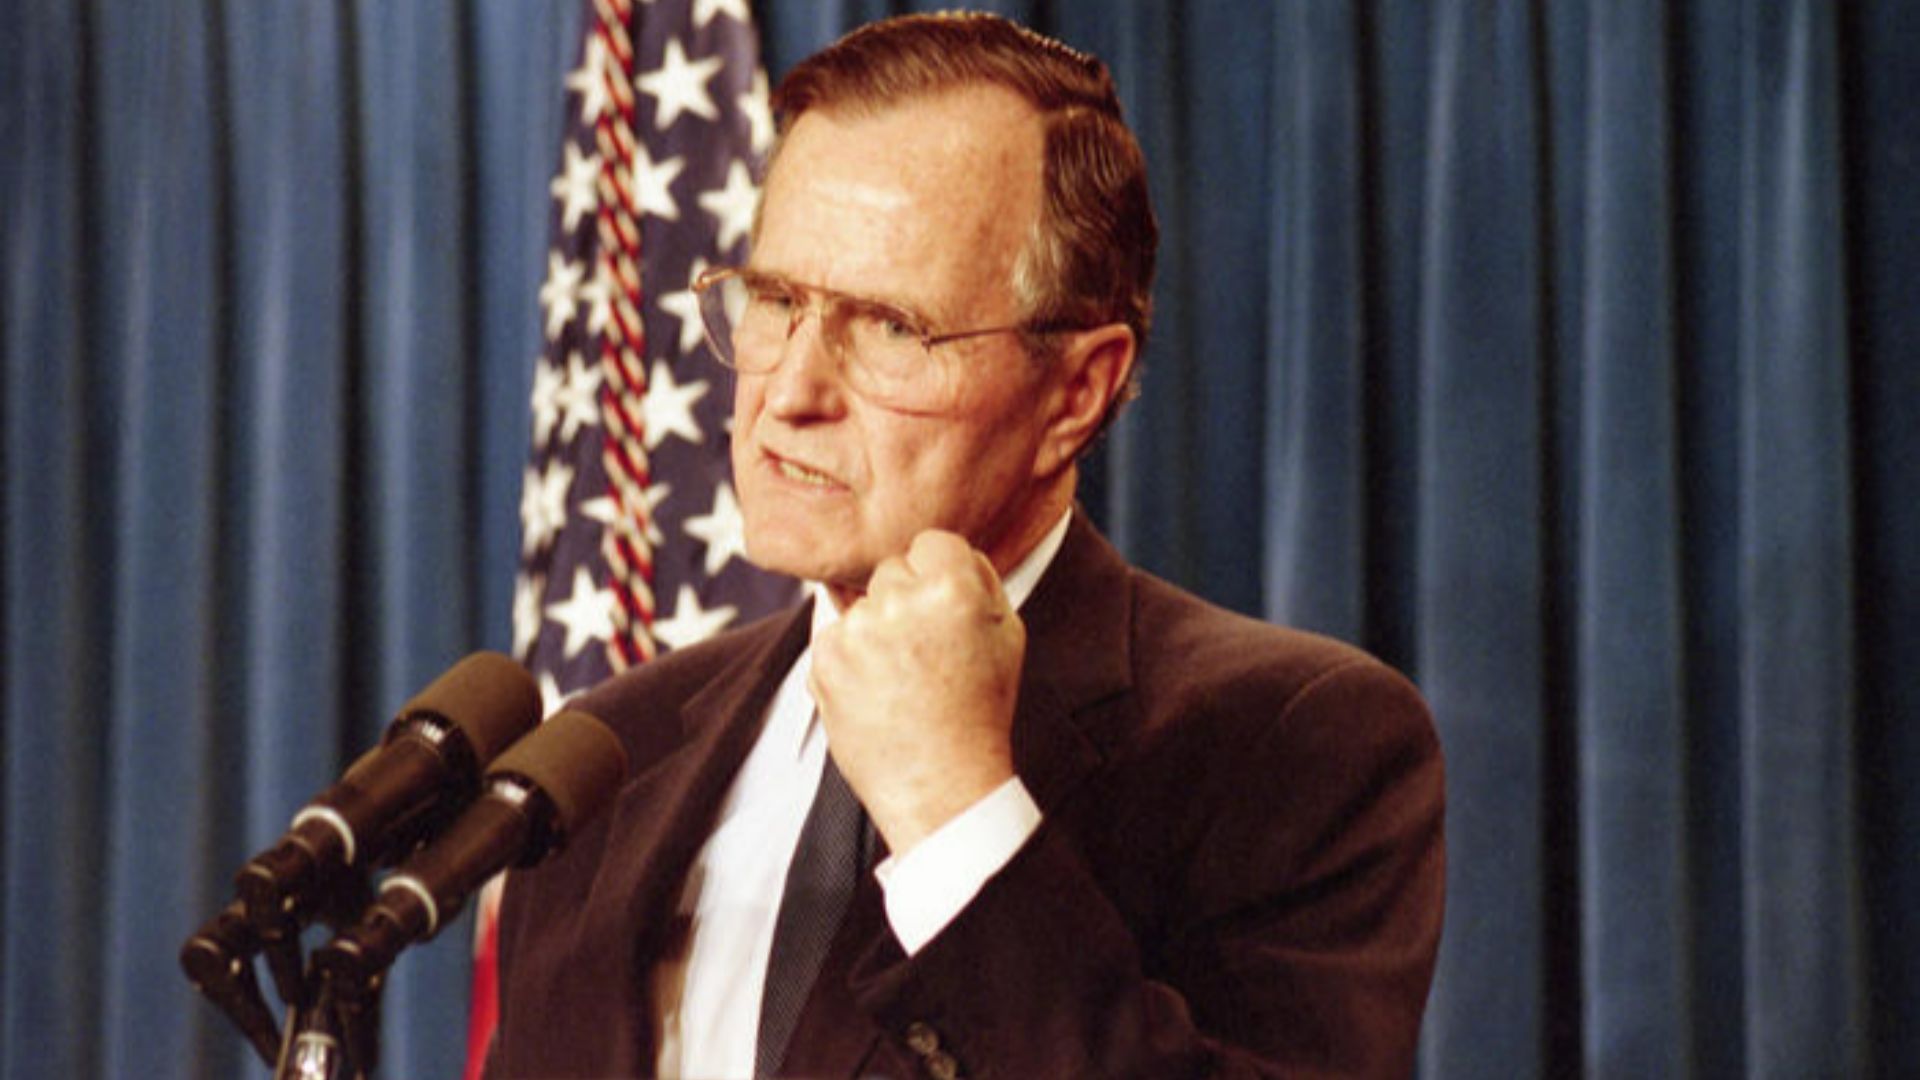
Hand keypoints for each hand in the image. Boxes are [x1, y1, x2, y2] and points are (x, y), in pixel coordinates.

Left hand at [809, 530, 1025, 854]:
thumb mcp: (1008, 635)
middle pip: (892, 569)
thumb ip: (978, 578)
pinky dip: (848, 656)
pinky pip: (833, 634)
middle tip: (925, 652)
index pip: (932, 542)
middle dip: (906, 599)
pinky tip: (876, 690)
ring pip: (859, 603)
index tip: (943, 607)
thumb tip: (943, 548)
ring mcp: (857, 630)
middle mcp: (900, 601)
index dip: (940, 575)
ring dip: (875, 628)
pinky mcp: (823, 658)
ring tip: (902, 679)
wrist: (941, 785)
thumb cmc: (980, 710)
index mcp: (953, 588)